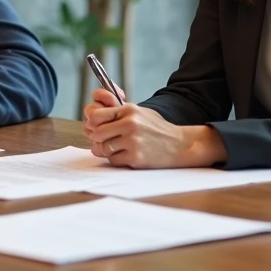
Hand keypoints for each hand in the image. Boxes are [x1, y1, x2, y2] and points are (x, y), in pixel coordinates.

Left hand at [83, 88, 226, 168]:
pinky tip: (128, 156)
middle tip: (106, 142)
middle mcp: (130, 123)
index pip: (96, 115)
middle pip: (97, 133)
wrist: (181, 145)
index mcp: (129, 110)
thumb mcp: (140, 113)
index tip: (96, 128)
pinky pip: (113, 160)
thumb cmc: (158, 129)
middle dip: (99, 139)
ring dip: (108, 151)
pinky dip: (117, 160)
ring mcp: (132, 141)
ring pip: (104, 148)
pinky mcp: (135, 157)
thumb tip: (90, 121)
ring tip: (120, 149)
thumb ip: (117, 114)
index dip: (93, 124)